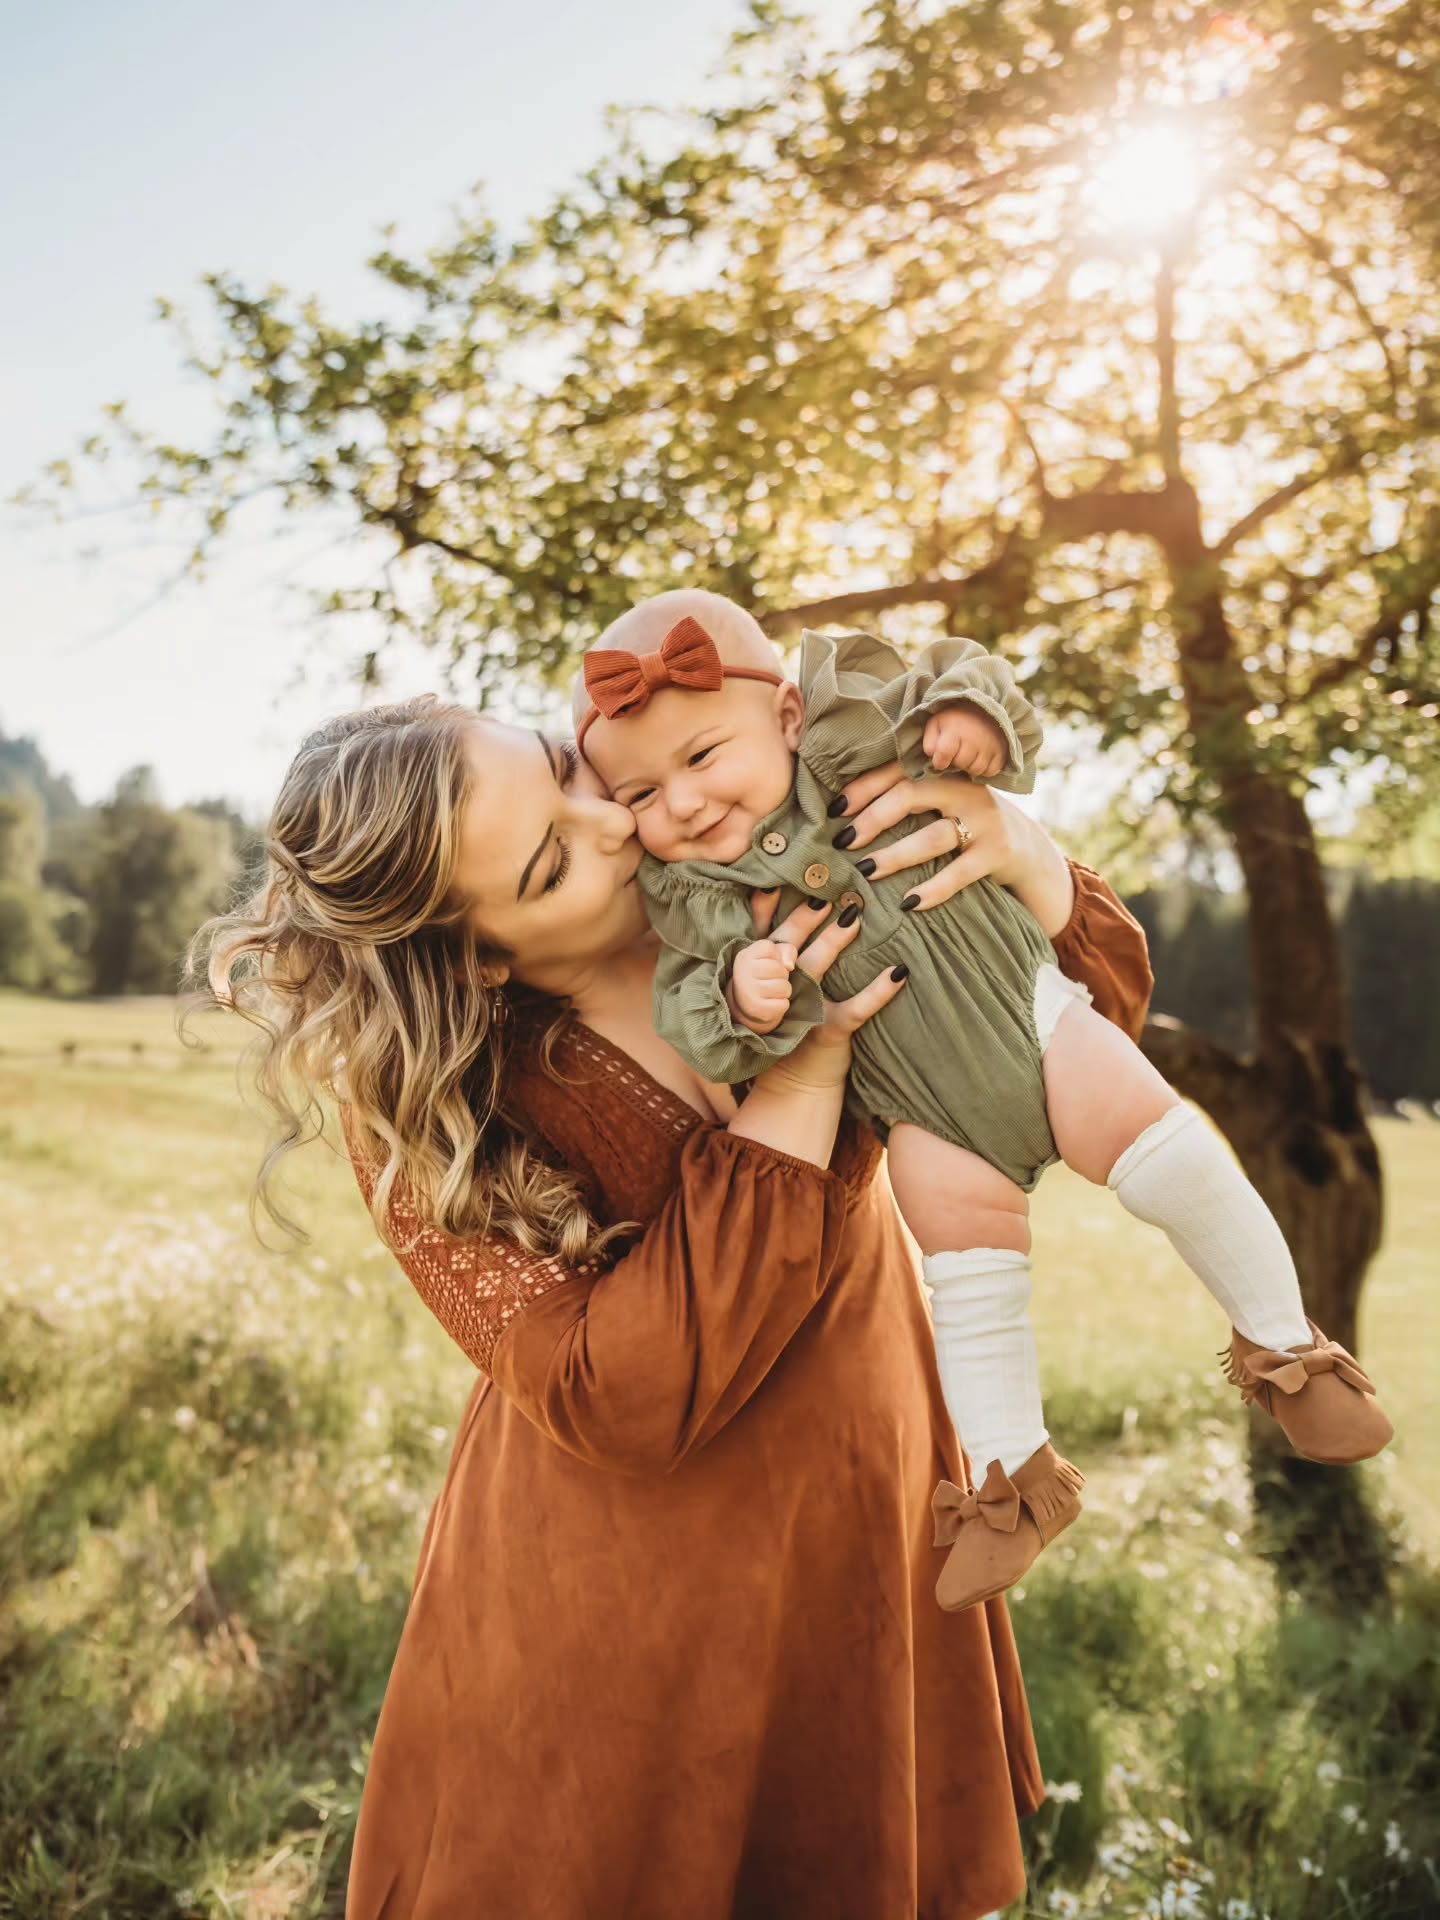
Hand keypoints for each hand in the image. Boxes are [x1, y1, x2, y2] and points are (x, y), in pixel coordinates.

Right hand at [728, 938, 794, 1034]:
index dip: (775, 956)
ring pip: (784, 987)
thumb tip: (789, 966)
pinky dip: (782, 1004)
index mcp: (744, 956)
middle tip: (770, 980)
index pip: (769, 948)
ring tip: (772, 992)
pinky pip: (783, 1004)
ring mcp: (748, 992)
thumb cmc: (764, 974)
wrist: (745, 1004)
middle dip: (782, 975)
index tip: (766, 963)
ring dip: (783, 991)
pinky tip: (770, 1003)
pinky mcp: (756, 1009)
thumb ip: (786, 950)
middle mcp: (742, 973)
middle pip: (780, 969)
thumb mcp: (773, 956)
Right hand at [745, 890, 909, 1091]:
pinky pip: (856, 1008)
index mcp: (760, 974)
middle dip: (803, 917)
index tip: (775, 879)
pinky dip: (879, 991)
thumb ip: (774, 949)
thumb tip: (793, 894)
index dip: (766, 907)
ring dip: (834, 941)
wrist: (796, 1083)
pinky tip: (899, 971)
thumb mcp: (772, 987)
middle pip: (785, 944)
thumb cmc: (789, 1022)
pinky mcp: (827, 1031)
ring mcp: (801, 1008)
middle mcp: (777, 988)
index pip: (760, 933)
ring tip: (854, 917)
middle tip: (821, 890)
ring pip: (816, 968)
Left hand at [824, 764, 1076, 934]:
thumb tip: (840, 818)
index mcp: (943, 773)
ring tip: (865, 872)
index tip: (833, 810)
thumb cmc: (962, 827)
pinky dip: (933, 889)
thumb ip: (905, 803)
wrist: (1025, 848)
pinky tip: (909, 904)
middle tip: (843, 841)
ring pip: (932, 836)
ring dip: (895, 855)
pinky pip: (960, 873)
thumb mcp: (939, 806)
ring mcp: (984, 820)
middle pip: (912, 795)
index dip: (863, 788)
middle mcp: (964, 790)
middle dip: (872, 818)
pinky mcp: (997, 852)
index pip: (897, 772)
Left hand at [922, 704, 1008, 777]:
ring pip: (977, 769)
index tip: (941, 758)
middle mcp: (974, 739)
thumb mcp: (936, 725)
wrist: (983, 706)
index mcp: (954, 731)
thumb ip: (929, 743)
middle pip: (961, 764)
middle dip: (956, 760)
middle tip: (958, 750)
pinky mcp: (1002, 751)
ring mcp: (990, 745)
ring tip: (969, 752)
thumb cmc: (955, 719)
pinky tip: (981, 756)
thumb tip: (934, 758)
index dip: (940, 760)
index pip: (943, 755)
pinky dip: (985, 768)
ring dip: (970, 765)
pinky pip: (991, 771)